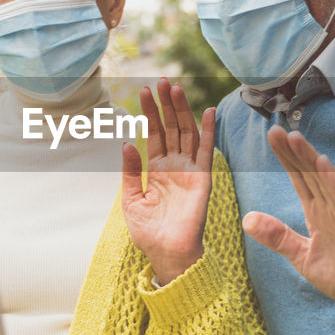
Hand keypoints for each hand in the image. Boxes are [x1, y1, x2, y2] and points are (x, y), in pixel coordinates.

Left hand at [121, 78, 214, 284]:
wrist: (166, 253)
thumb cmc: (148, 232)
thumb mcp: (130, 199)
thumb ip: (130, 171)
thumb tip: (126, 143)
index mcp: (156, 169)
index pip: (154, 134)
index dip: (150, 113)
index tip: (144, 91)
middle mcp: (174, 165)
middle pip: (172, 127)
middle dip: (167, 104)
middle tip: (162, 81)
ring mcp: (189, 170)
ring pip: (187, 133)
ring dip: (183, 110)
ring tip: (176, 88)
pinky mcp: (202, 179)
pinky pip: (206, 151)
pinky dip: (208, 131)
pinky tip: (206, 111)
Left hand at [241, 126, 334, 334]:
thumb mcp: (304, 259)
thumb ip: (279, 238)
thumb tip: (247, 219)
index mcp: (319, 215)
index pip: (300, 180)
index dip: (287, 159)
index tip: (272, 137)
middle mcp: (334, 209)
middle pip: (310, 175)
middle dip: (293, 152)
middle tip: (274, 130)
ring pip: (326, 181)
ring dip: (311, 159)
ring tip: (295, 138)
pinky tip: (323, 164)